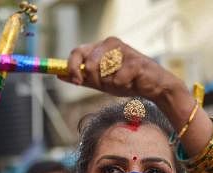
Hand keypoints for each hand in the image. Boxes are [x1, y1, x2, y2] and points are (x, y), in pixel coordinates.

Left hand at [64, 37, 182, 101]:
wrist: (153, 87)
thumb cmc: (127, 81)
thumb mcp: (100, 82)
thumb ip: (82, 77)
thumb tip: (59, 75)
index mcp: (100, 47)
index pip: (77, 51)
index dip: (72, 67)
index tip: (76, 81)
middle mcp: (110, 44)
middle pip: (88, 62)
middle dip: (93, 79)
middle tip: (105, 84)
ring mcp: (123, 50)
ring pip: (102, 71)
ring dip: (109, 83)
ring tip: (121, 82)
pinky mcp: (135, 60)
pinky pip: (117, 79)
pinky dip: (122, 85)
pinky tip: (132, 82)